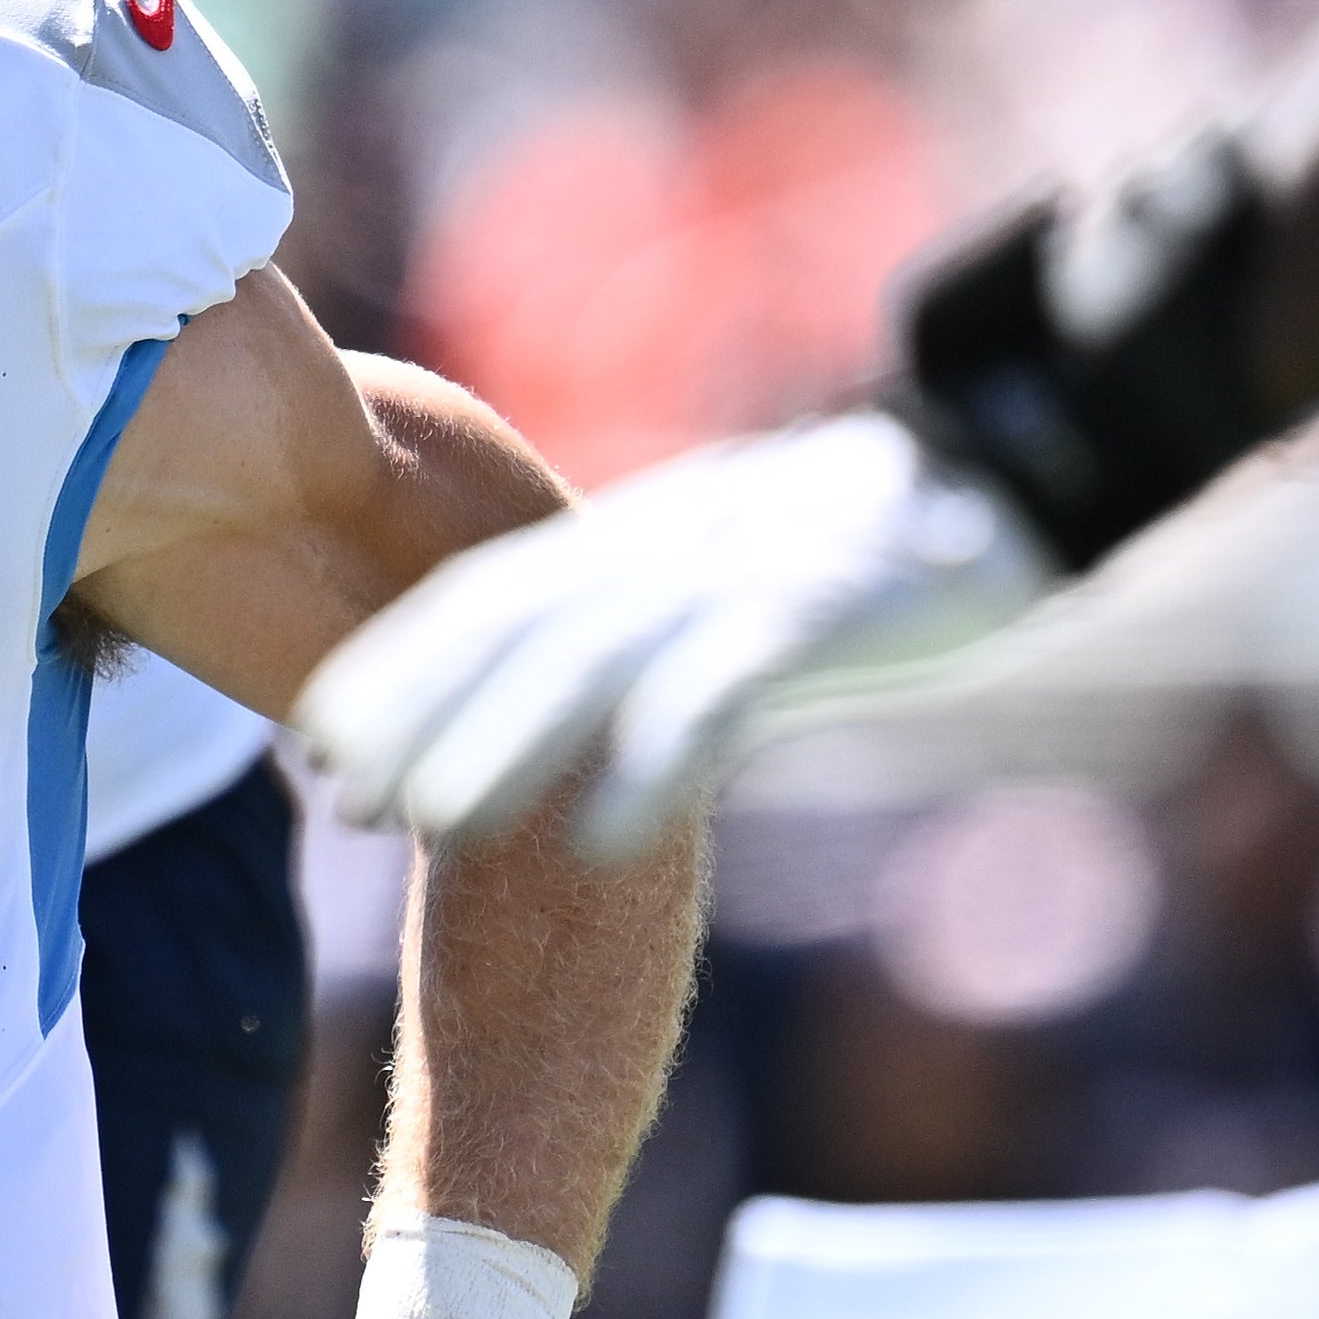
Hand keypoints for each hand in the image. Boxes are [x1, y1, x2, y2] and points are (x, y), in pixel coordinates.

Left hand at [297, 409, 1045, 859]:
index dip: (392, 670)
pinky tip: (602, 844)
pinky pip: (717, 695)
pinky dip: (652, 767)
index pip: (479, 600)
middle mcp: (660, 548)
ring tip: (431, 827)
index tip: (316, 743)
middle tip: (336, 796)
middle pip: (508, 630)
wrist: (1002, 474)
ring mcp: (734, 577)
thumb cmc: (849, 545)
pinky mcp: (815, 615)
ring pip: (590, 664)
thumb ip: (627, 618)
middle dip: (414, 715)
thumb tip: (540, 703)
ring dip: (502, 747)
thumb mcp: (712, 567)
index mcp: (628, 537)